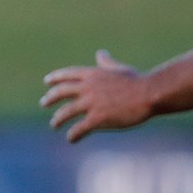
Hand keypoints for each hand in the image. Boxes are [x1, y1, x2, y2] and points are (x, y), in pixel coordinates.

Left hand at [40, 50, 154, 142]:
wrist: (148, 94)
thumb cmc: (137, 81)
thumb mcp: (118, 69)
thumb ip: (106, 63)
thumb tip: (100, 53)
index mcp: (91, 74)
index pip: (67, 75)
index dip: (56, 78)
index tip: (47, 81)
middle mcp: (87, 87)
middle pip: (61, 92)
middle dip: (50, 98)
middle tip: (43, 103)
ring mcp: (90, 103)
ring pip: (66, 112)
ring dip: (58, 119)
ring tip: (54, 125)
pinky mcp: (97, 118)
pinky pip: (79, 128)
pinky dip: (73, 135)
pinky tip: (71, 139)